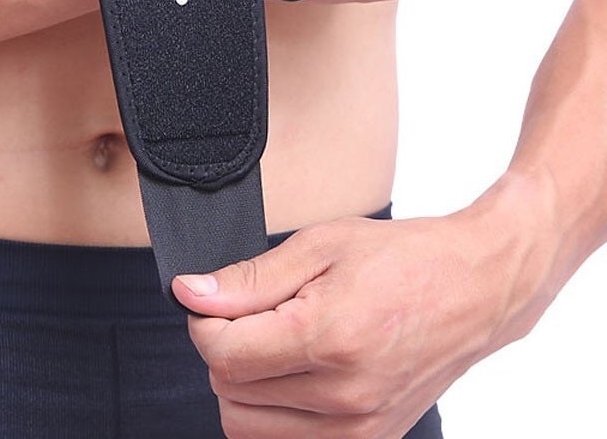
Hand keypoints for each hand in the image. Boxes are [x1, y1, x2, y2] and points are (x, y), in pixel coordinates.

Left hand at [172, 210, 538, 438]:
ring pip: (248, 426)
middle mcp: (345, 396)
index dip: (204, 322)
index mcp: (329, 339)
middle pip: (229, 391)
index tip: (214, 300)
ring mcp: (361, 428)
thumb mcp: (319, 246)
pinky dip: (272, 412)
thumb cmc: (402, 259)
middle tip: (254, 313)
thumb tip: (190, 294)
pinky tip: (293, 372)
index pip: (223, 354)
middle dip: (225, 349)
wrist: (475, 288)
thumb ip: (249, 279)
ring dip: (246, 384)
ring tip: (278, 341)